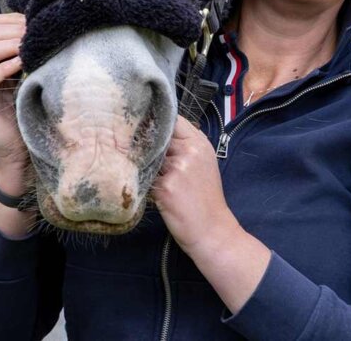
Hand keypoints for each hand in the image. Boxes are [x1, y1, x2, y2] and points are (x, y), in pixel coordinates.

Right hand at [0, 13, 28, 167]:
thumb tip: (42, 27)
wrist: (19, 150)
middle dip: (13, 31)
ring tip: (30, 47)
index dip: (12, 21)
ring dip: (11, 46)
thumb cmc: (27, 110)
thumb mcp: (26, 77)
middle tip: (35, 34)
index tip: (34, 21)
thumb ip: (25, 55)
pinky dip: (5, 68)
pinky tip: (23, 64)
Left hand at [152, 116, 238, 256]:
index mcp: (199, 143)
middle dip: (148, 142)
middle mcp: (189, 151)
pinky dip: (142, 181)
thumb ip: (184, 145)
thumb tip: (157, 130)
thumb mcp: (203, 163)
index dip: (159, 123)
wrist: (212, 231)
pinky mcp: (165, 187)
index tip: (149, 128)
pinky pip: (145, 177)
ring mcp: (177, 168)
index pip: (174, 120)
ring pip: (148, 156)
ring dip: (143, 164)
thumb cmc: (205, 198)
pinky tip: (147, 188)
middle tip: (139, 149)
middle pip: (158, 135)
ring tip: (146, 174)